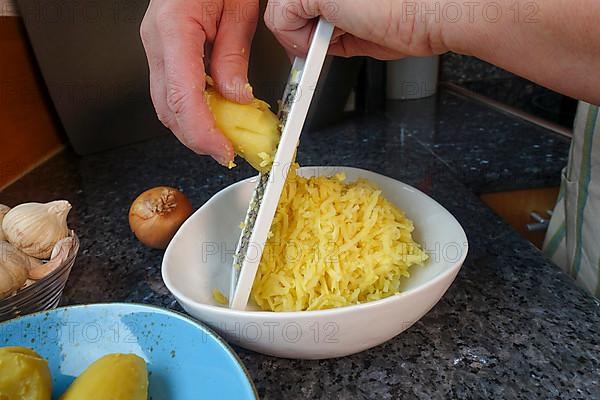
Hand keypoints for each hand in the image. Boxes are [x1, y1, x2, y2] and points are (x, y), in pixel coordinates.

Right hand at [140, 0, 257, 164]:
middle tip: (227, 151)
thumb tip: (235, 97)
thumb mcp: (238, 8)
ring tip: (223, 137)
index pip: (182, 96)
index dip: (201, 132)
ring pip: (165, 103)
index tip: (222, 150)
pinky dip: (192, 109)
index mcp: (174, 28)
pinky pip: (172, 89)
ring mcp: (155, 46)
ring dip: (193, 127)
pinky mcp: (163, 51)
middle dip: (196, 137)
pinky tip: (213, 114)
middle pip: (167, 107)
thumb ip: (233, 56)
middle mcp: (156, 40)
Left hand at [264, 0, 448, 58]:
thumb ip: (331, 24)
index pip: (303, 2)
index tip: (317, 39)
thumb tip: (312, 42)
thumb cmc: (412, 14)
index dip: (306, 21)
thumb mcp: (359, 23)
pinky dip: (298, 41)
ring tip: (334, 38)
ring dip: (301, 36)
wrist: (432, 10)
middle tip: (325, 42)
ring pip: (280, 11)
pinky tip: (327, 39)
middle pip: (287, 3)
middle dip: (302, 28)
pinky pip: (279, 21)